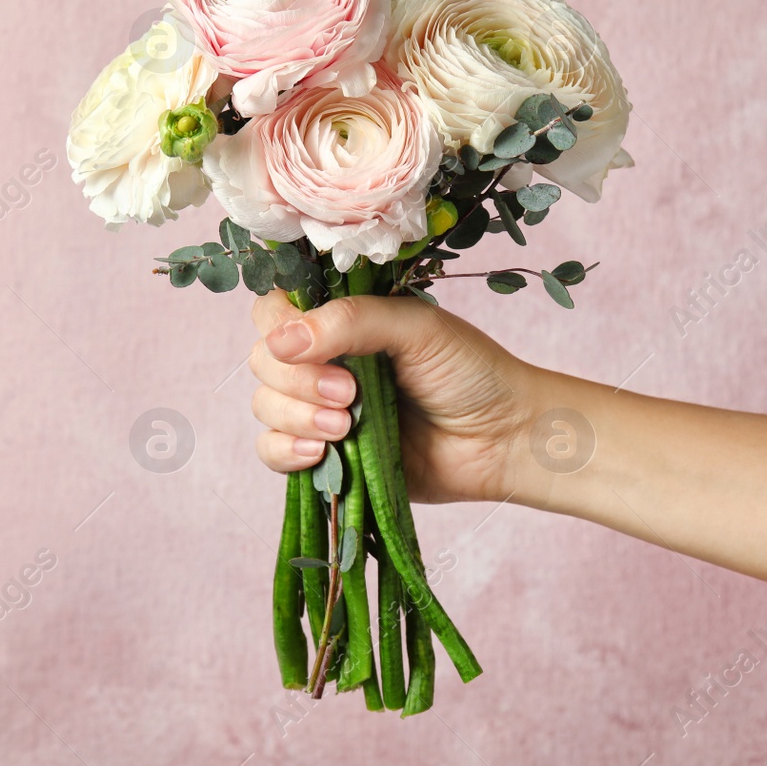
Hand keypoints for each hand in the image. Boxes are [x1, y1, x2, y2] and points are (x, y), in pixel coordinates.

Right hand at [248, 291, 538, 503]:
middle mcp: (325, 360)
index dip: (280, 326)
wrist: (502, 440)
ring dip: (296, 416)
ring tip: (345, 426)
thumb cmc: (470, 372)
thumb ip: (352, 321)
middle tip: (348, 392)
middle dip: (296, 379)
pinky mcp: (326, 457)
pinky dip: (286, 451)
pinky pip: (273, 451)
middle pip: (264, 359)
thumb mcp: (416, 328)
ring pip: (265, 406)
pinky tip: (321, 453)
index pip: (277, 309)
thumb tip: (283, 341)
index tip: (309, 346)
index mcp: (343, 320)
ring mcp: (321, 409)